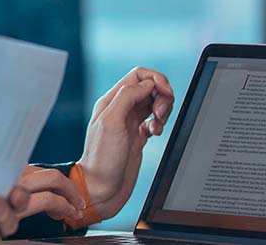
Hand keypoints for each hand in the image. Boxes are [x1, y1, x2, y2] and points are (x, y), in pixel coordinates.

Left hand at [75, 66, 173, 217]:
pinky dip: (160, 123)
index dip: (156, 80)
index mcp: (112, 101)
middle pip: (149, 87)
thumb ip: (128, 97)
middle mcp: (121, 109)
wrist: (101, 189)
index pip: (138, 75)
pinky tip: (155, 133)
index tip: (164, 94)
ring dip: (163, 109)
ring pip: (154, 103)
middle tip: (161, 113)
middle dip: (162, 95)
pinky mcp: (137, 137)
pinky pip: (154, 120)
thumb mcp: (111, 122)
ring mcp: (130, 123)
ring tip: (157, 125)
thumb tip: (147, 84)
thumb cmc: (102, 160)